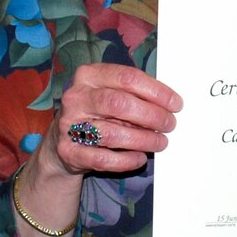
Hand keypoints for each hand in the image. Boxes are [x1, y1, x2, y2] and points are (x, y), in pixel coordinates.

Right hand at [35, 62, 182, 184]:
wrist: (61, 141)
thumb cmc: (95, 113)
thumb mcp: (109, 93)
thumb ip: (133, 94)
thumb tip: (169, 104)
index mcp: (88, 75)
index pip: (127, 77)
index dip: (156, 91)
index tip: (175, 104)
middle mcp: (76, 98)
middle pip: (119, 103)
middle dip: (151, 115)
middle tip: (169, 124)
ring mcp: (68, 125)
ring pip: (112, 133)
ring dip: (143, 139)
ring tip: (159, 142)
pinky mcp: (68, 151)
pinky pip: (103, 159)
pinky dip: (126, 160)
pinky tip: (139, 157)